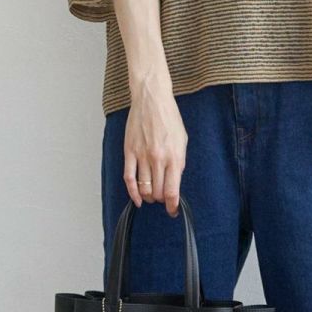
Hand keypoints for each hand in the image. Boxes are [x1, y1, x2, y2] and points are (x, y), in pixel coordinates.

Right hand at [124, 82, 186, 214]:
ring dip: (148, 197)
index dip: (172, 205)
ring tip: (151, 196)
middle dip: (161, 200)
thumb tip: (175, 179)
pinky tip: (137, 199)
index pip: (172, 190)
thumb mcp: (182, 140)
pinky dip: (132, 192)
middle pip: (158, 192)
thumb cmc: (169, 118)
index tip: (172, 210)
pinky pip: (129, 178)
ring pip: (144, 188)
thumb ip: (179, 161)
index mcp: (174, 156)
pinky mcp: (129, 152)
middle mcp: (158, 159)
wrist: (152, 100)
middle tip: (162, 199)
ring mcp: (142, 156)